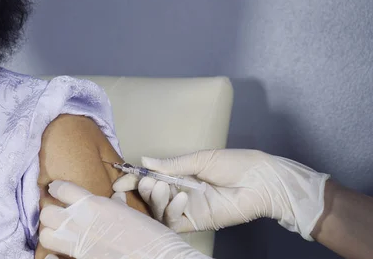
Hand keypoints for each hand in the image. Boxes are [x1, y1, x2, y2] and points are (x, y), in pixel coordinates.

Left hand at [39, 180, 211, 258]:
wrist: (159, 258)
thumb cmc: (151, 236)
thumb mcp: (133, 214)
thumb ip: (118, 205)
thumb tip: (116, 197)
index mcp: (95, 205)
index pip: (62, 189)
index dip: (57, 189)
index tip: (56, 191)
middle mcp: (82, 222)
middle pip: (47, 212)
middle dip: (50, 215)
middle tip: (59, 218)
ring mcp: (79, 244)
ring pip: (45, 235)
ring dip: (51, 235)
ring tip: (60, 236)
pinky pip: (52, 258)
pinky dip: (52, 257)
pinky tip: (58, 256)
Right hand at [113, 149, 329, 240]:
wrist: (261, 181)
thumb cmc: (236, 164)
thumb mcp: (201, 158)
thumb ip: (173, 164)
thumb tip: (145, 159)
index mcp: (180, 175)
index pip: (150, 177)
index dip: (134, 178)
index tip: (120, 176)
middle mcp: (179, 192)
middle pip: (150, 195)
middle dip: (142, 187)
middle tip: (145, 180)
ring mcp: (186, 208)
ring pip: (158, 210)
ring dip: (154, 199)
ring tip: (159, 187)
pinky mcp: (196, 222)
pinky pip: (174, 223)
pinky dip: (170, 212)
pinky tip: (179, 197)